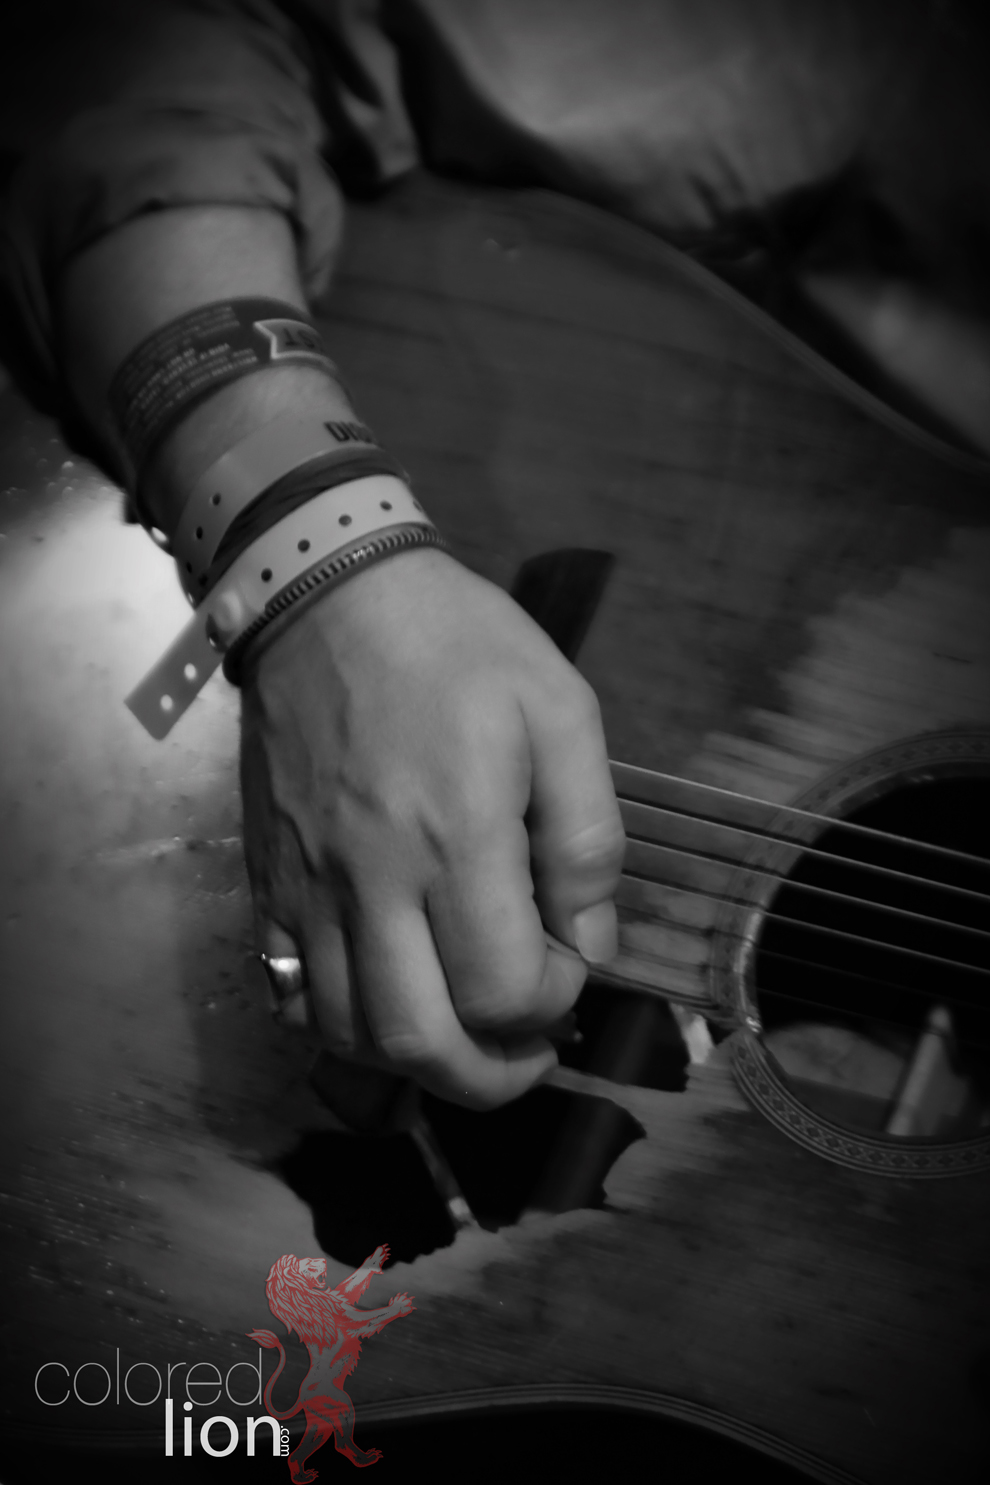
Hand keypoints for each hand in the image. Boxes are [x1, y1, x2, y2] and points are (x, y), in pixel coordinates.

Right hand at [240, 548, 623, 1108]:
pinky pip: (290, 992)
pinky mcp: (268, 880)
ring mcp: (309, 887)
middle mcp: (373, 881)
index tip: (566, 964)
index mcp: (457, 837)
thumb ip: (587, 836)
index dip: (552, 1004)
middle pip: (419, 1043)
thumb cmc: (458, 646)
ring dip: (416, 1062)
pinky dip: (341, 1025)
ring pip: (348, 1034)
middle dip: (489, 1079)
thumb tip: (588, 941)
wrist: (324, 596)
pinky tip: (384, 997)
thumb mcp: (560, 711)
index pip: (504, 989)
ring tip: (462, 1032)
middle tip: (525, 1053)